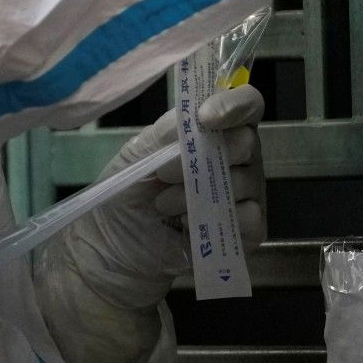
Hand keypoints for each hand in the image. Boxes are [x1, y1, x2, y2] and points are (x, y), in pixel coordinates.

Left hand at [33, 85, 266, 362]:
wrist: (110, 257)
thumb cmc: (122, 198)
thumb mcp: (135, 156)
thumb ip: (167, 133)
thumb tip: (196, 116)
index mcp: (210, 131)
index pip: (244, 105)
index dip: (234, 105)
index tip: (206, 119)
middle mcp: (233, 159)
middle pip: (249, 142)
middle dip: (206, 155)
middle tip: (165, 172)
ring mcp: (243, 196)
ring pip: (248, 182)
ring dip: (199, 192)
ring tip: (163, 206)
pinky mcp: (243, 234)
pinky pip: (252, 219)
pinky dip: (217, 220)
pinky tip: (185, 228)